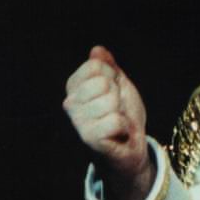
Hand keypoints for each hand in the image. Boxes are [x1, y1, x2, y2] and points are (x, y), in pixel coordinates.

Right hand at [64, 45, 152, 199]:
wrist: (130, 148)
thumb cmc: (123, 116)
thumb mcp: (119, 85)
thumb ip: (108, 66)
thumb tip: (97, 50)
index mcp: (74, 87)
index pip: (96, 65)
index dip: (114, 79)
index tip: (114, 94)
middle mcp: (69, 103)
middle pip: (104, 82)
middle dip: (118, 97)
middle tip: (116, 112)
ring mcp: (77, 121)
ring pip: (111, 101)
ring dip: (121, 113)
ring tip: (116, 123)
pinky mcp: (88, 138)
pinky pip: (116, 120)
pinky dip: (123, 128)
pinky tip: (117, 135)